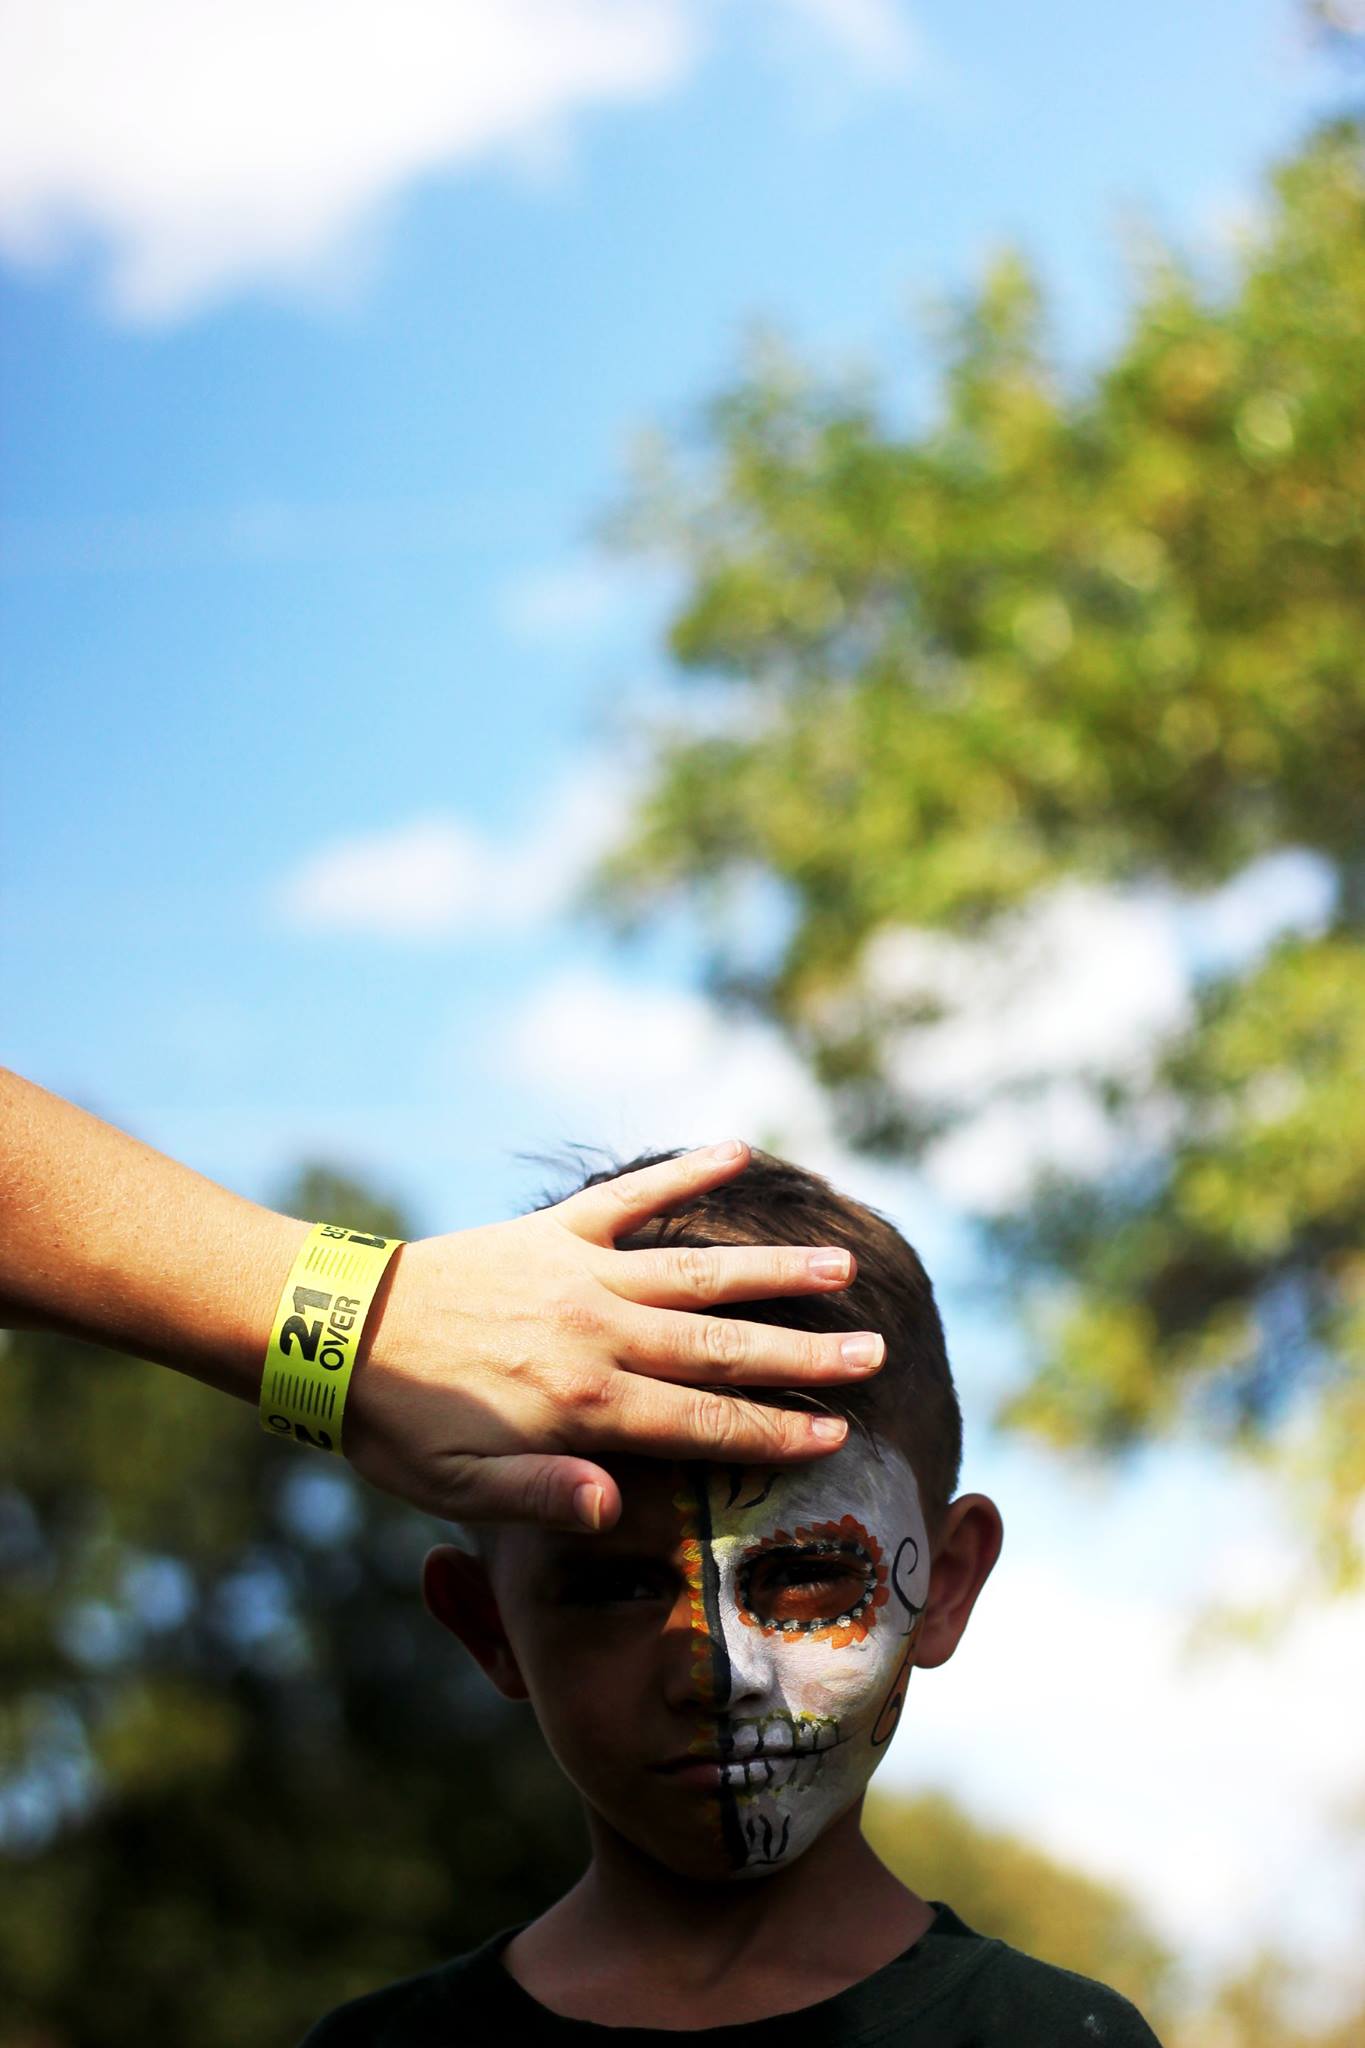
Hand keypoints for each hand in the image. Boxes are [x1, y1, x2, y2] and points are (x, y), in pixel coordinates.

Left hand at [345, 1141, 884, 1530]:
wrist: (333, 1329)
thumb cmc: (400, 1425)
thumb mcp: (457, 1487)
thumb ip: (542, 1498)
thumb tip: (617, 1511)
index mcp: (582, 1406)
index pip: (702, 1423)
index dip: (775, 1432)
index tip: (838, 1434)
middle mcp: (597, 1333)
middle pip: (721, 1349)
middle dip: (803, 1356)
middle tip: (874, 1355)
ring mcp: (580, 1274)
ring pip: (698, 1274)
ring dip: (772, 1270)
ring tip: (840, 1265)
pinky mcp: (553, 1231)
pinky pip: (629, 1198)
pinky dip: (682, 1171)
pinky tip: (735, 1146)